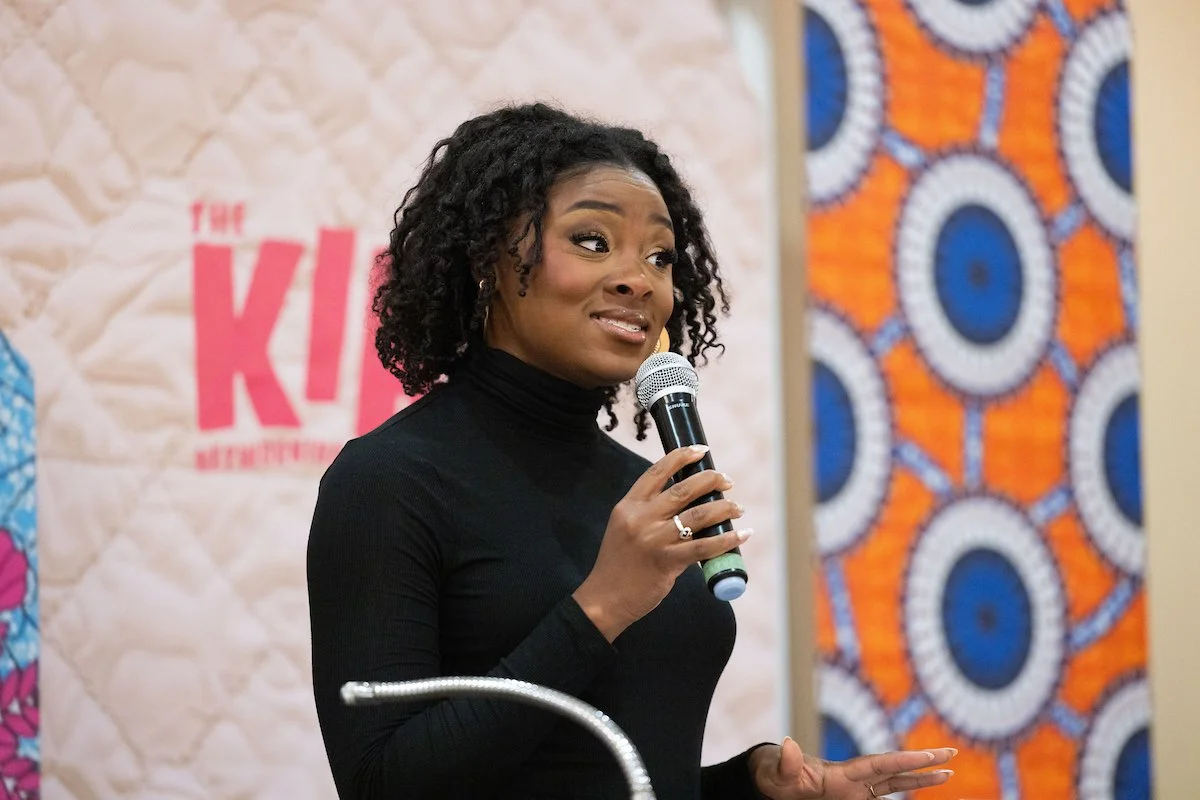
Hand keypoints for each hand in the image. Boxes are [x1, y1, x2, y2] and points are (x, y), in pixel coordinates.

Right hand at [573, 445, 750, 640]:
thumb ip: (648, 512)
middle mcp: (641, 518)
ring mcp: (654, 540)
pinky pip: (704, 546)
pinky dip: (727, 539)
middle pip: (682, 489)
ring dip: (723, 508)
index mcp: (628, 506)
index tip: (701, 451)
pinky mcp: (667, 562)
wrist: (605, 598)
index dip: (681, 457)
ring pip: (698, 515)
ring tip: (737, 508)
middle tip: (728, 481)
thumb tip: (686, 501)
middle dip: (711, 480)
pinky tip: (741, 535)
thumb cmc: (618, 564)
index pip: (656, 472)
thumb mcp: (624, 527)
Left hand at [750, 737, 956, 798]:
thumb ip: (786, 763)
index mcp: (842, 773)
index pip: (880, 766)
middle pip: (895, 770)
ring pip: (895, 785)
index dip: (905, 761)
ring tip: (947, 774)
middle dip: (923, 763)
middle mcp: (854, 779)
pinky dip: (902, 798)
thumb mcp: (778, 772)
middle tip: (952, 754)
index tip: (931, 755)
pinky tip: (920, 795)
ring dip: (919, 779)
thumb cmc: (774, 775)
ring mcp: (855, 790)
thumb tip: (788, 744)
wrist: (772, 778)